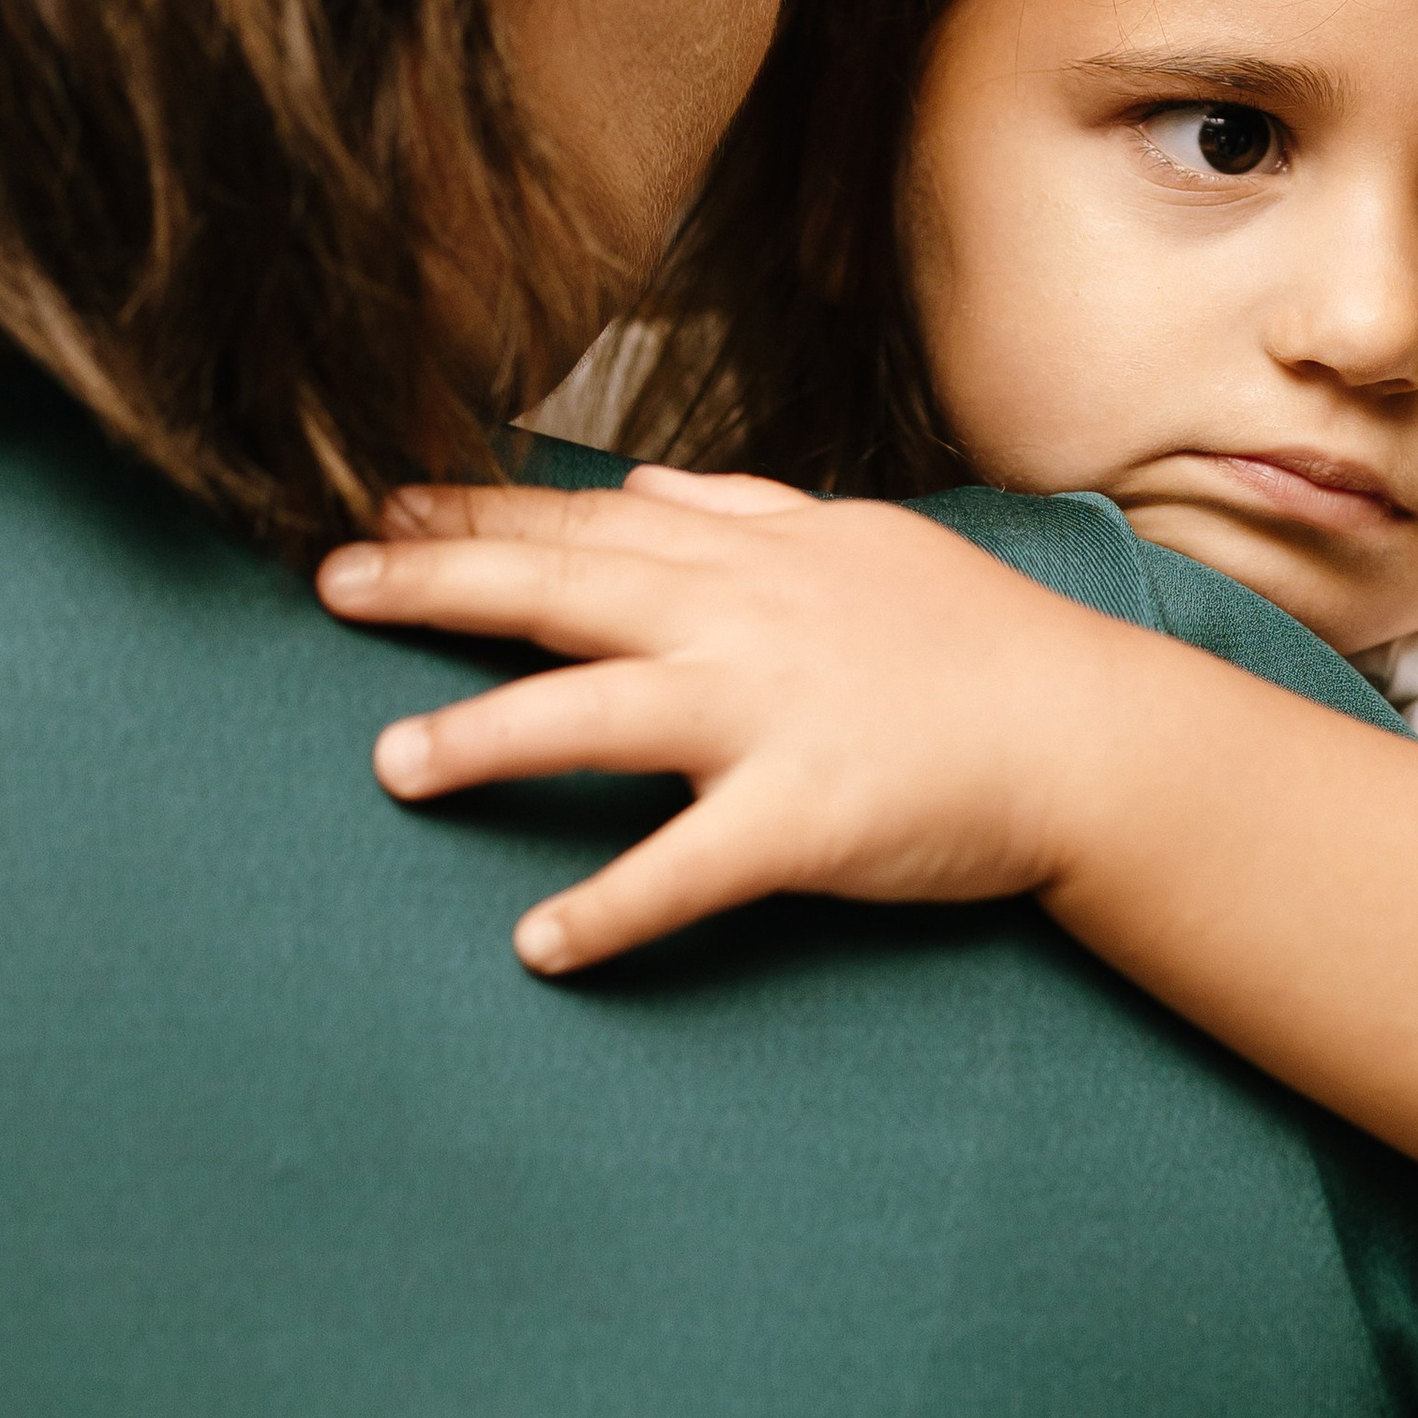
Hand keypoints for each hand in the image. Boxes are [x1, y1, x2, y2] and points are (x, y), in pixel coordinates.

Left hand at [319, 465, 1155, 974]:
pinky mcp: (805, 816)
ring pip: (599, 713)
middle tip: (331, 583)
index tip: (381, 502)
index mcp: (747, 555)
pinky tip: (539, 944)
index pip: (587, 518)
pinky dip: (613, 908)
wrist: (1086, 730)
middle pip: (561, 586)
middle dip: (438, 580)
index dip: (476, 509)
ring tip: (393, 763)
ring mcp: (769, 715)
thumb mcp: (858, 536)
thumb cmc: (975, 638)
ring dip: (488, 739)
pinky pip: (690, 868)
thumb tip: (650, 473)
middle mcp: (741, 618)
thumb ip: (743, 503)